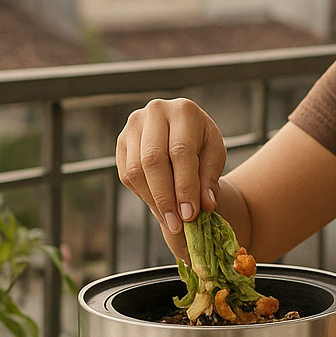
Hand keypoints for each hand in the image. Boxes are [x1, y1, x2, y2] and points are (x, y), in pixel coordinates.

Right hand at [116, 98, 226, 262]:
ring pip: (135, 170)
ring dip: (153, 200)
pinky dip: (143, 195)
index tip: (190, 215)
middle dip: (166, 197)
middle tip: (177, 225)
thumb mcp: (214, 157)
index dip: (184, 186)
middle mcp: (155, 112)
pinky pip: (126, 174)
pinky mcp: (121, 142)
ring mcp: (134, 126)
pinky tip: (160, 207)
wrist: (184, 133)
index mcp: (184, 111)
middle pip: (152, 160)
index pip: (180, 152)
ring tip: (171, 221)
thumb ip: (209, 180)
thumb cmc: (202, 145)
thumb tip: (204, 206)